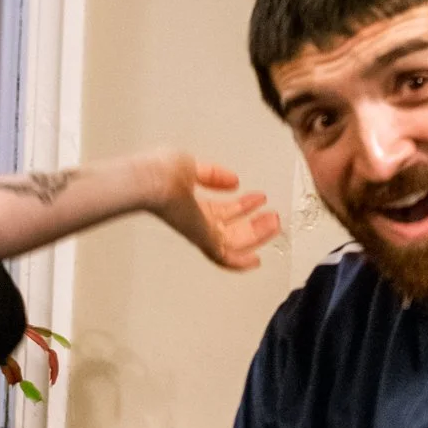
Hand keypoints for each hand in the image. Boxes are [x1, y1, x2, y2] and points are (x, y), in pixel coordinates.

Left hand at [148, 152, 280, 270]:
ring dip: (256, 235)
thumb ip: (212, 175)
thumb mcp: (192, 166)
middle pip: (231, 228)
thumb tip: (234, 180)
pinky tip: (255, 260)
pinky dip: (240, 261)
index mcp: (192, 204)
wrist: (153, 181)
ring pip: (233, 242)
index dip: (243, 205)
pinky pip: (223, 257)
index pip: (223, 209)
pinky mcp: (202, 240)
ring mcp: (199, 231)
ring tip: (274, 224)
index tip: (260, 198)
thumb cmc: (160, 172)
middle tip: (272, 217)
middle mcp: (196, 220)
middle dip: (254, 223)